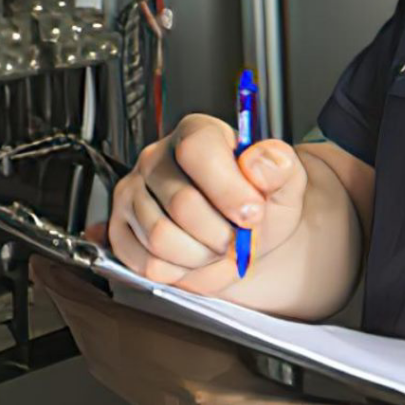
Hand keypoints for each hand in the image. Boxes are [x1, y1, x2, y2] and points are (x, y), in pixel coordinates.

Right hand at [97, 113, 306, 294]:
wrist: (240, 233)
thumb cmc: (256, 202)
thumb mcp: (285, 183)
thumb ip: (280, 166)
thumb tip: (257, 162)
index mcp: (196, 132)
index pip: (198, 151)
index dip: (229, 190)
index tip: (252, 212)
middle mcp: (157, 156)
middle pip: (182, 203)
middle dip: (220, 234)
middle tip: (237, 237)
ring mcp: (133, 191)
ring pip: (161, 238)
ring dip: (200, 256)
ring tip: (216, 246)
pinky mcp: (120, 228)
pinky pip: (147, 263)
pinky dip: (179, 272)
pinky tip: (195, 257)